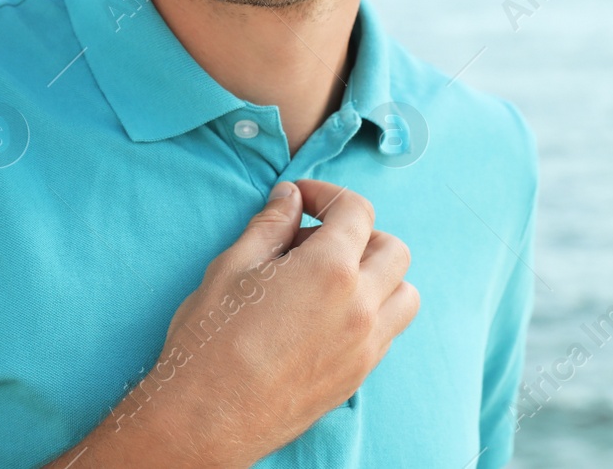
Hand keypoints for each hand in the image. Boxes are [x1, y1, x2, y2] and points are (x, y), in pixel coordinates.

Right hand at [140, 178, 419, 465]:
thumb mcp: (233, 267)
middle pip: (393, 250)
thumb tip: (290, 198)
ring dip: (379, 276)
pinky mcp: (358, 377)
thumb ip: (270, 226)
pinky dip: (372, 313)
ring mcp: (365, 346)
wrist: (208, 417)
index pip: (358, 211)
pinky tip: (329, 316)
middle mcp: (361, 306)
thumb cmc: (212, 339)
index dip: (328, 195)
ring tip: (332, 280)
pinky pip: (388, 332)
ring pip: (404, 294)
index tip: (301, 200)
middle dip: (360, 233)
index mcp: (330, 269)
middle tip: (315, 239)